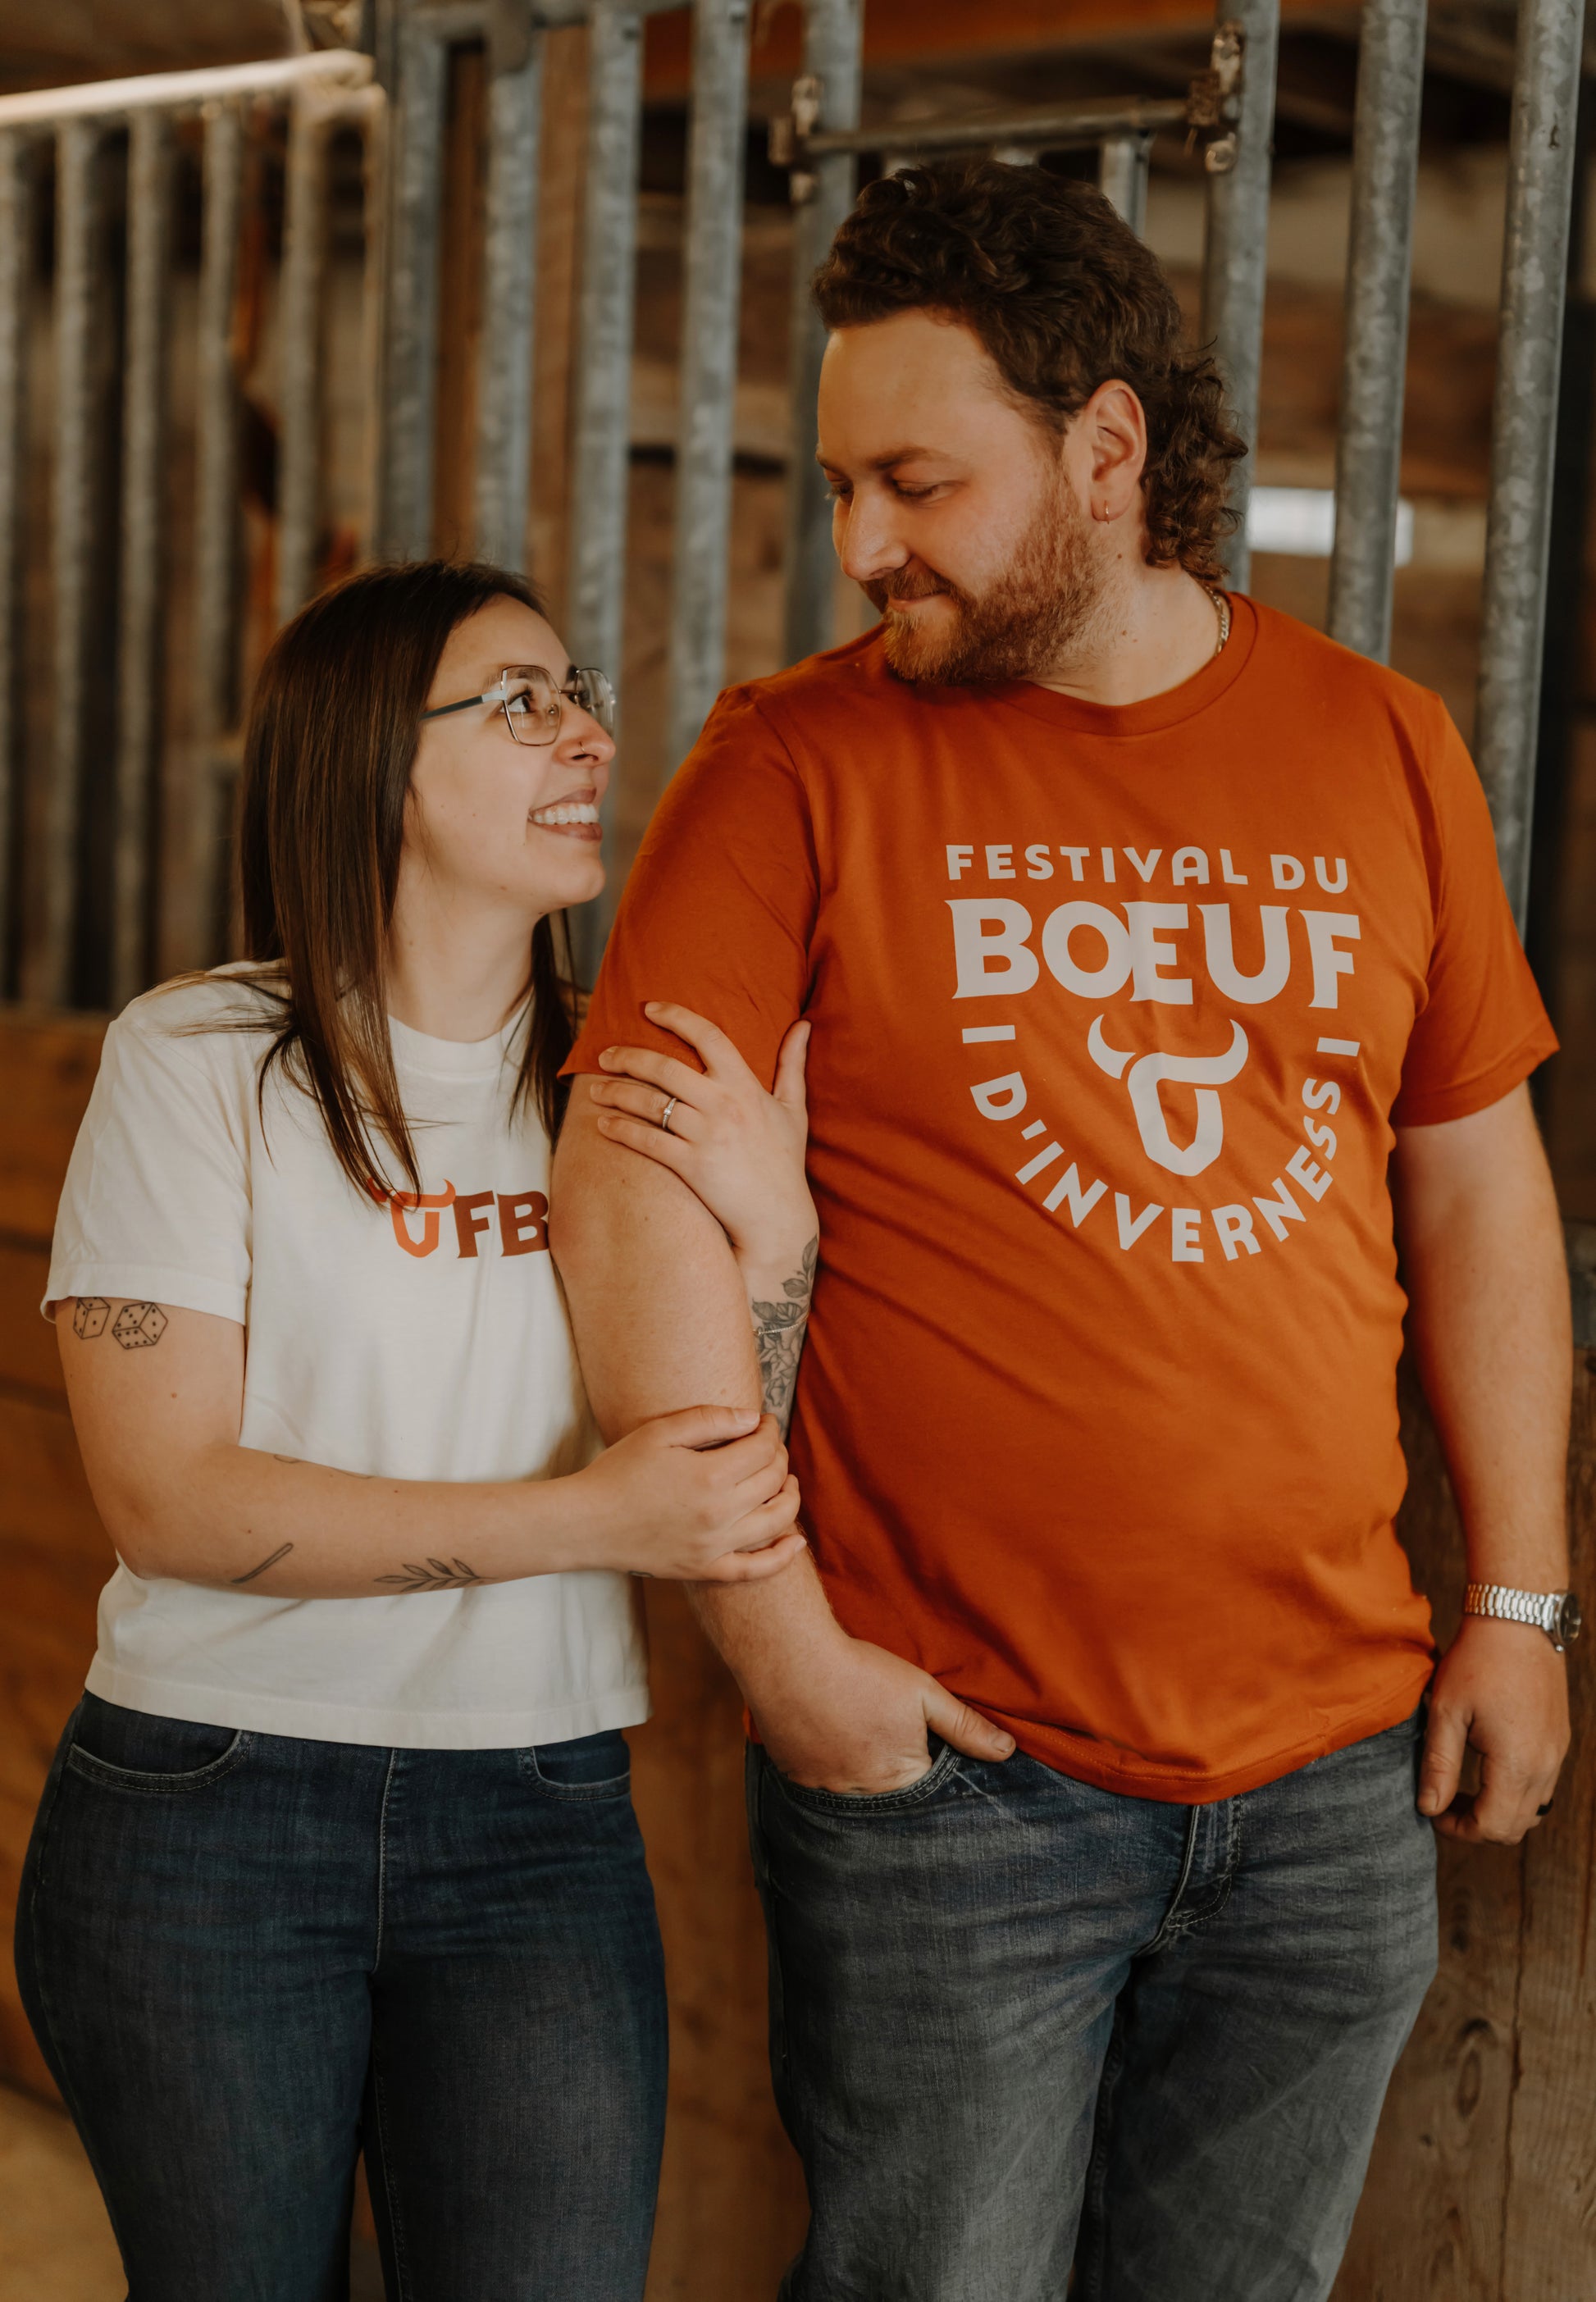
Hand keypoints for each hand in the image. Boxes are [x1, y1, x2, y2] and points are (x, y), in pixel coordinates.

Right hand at [576, 1405, 806, 1582]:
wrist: (587, 1524)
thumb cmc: (619, 1471)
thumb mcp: (660, 1432)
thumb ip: (710, 1419)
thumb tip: (753, 1418)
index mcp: (710, 1476)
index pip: (762, 1449)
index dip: (769, 1430)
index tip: (764, 1422)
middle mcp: (720, 1515)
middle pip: (773, 1481)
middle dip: (778, 1457)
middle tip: (767, 1446)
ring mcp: (715, 1547)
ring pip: (777, 1522)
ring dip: (790, 1498)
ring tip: (788, 1482)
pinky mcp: (706, 1570)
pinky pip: (756, 1570)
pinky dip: (783, 1556)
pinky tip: (797, 1541)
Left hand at [590, 1003, 815, 1275]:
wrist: (778, 1216)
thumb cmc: (785, 1161)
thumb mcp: (795, 1108)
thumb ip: (793, 1064)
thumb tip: (804, 1025)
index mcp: (746, 1086)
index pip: (708, 1036)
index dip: (676, 1017)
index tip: (649, 1009)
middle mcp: (724, 1105)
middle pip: (665, 1067)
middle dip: (628, 1057)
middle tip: (606, 1054)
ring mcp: (706, 1136)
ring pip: (650, 1103)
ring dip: (616, 1092)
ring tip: (596, 1088)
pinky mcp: (691, 1166)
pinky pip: (647, 1141)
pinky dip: (621, 1129)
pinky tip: (603, 1123)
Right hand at [753, 1622, 1015, 1794]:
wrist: (792, 1659)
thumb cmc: (862, 1672)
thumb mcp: (923, 1693)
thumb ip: (965, 1726)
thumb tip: (1007, 1751)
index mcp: (901, 1778)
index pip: (927, 1793)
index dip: (927, 1770)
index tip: (918, 1747)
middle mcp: (863, 1795)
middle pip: (889, 1799)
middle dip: (892, 1778)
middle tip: (881, 1739)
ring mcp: (825, 1791)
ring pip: (852, 1796)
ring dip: (858, 1775)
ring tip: (855, 1739)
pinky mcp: (794, 1778)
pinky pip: (818, 1787)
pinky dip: (827, 1770)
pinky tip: (827, 1741)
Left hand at [1417, 1615, 1569, 1843]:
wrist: (1517, 1621)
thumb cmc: (1477, 1662)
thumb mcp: (1446, 1712)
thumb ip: (1438, 1765)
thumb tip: (1428, 1809)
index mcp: (1517, 1763)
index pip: (1493, 1827)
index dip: (1458, 1829)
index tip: (1432, 1810)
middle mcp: (1546, 1766)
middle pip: (1515, 1828)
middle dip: (1477, 1825)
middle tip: (1444, 1801)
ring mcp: (1557, 1754)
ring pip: (1532, 1811)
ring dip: (1498, 1811)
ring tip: (1463, 1787)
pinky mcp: (1559, 1741)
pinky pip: (1542, 1787)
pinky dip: (1515, 1792)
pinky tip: (1487, 1768)